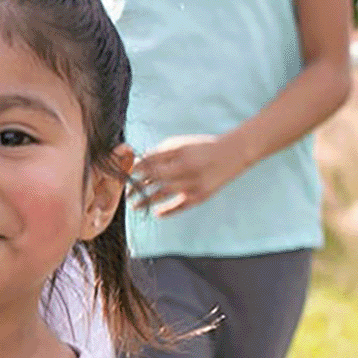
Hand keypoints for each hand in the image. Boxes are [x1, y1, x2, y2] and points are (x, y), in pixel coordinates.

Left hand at [131, 134, 247, 216]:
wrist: (232, 154)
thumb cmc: (201, 147)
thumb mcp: (180, 144)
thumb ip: (159, 153)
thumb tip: (138, 164)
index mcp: (179, 152)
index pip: (151, 161)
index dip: (135, 169)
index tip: (124, 174)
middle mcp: (186, 168)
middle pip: (155, 178)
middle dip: (137, 185)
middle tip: (126, 192)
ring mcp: (194, 184)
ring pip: (164, 194)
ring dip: (146, 200)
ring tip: (134, 206)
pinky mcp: (202, 196)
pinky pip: (181, 206)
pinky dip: (168, 211)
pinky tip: (156, 213)